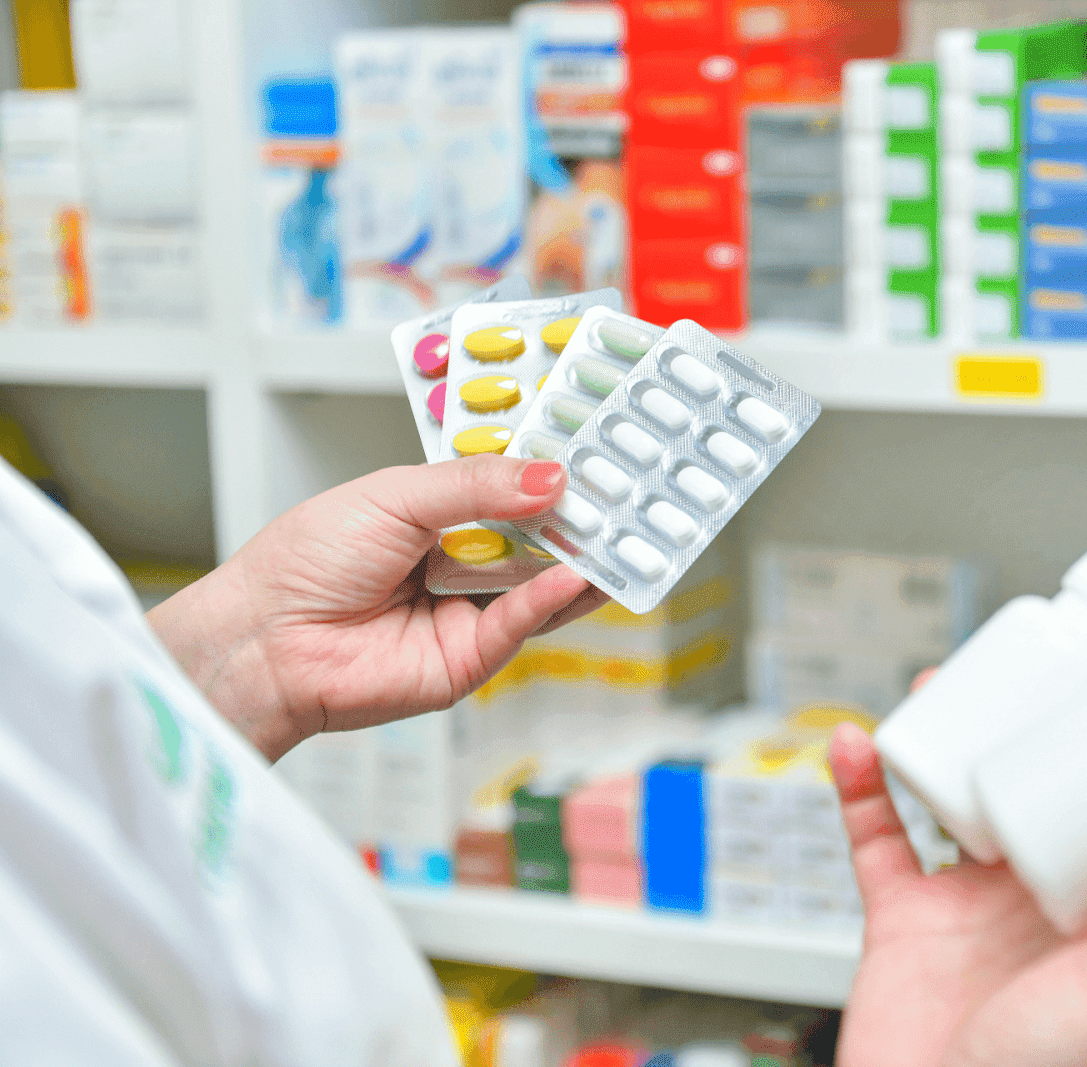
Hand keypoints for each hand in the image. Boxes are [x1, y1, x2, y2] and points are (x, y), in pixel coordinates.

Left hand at [149, 456, 606, 761]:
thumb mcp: (396, 497)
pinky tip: (572, 575)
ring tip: (621, 532)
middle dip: (581, 514)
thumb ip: (475, 485)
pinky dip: (551, 599)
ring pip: (542, 582)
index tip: (598, 449)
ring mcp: (470, 610)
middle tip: (628, 488)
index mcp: (439, 513)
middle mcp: (462, 560)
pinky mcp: (471, 658)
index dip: (552, 470)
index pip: (513, 485)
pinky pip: (521, 624)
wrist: (265, 640)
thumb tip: (550, 478)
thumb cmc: (304, 563)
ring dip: (583, 558)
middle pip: (539, 535)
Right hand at [828, 593, 1086, 1066]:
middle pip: (1055, 771)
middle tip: (1066, 636)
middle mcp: (1049, 894)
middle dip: (1058, 703)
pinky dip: (862, 787)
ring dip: (959, 729)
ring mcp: (975, 903)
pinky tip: (862, 741)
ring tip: (960, 673)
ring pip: (967, 789)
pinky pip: (877, 837)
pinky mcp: (902, 919)